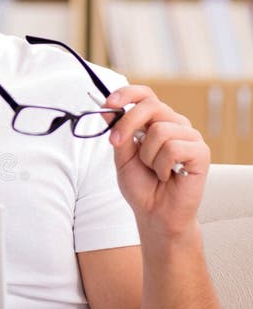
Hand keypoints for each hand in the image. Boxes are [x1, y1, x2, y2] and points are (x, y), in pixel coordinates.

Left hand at [104, 85, 209, 233]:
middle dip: (128, 124)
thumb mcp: (122, 156)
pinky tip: (167, 176)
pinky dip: (162, 166)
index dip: (127, 94)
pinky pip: (173, 148)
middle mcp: (175, 125)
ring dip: (147, 156)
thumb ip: (118, 132)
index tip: (108, 104)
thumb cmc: (142, 185)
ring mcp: (190, 137)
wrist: (155, 213)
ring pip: (160, 130)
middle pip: (151, 106)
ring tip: (154, 170)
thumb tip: (108, 110)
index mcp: (157, 122)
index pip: (146, 95)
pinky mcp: (201, 152)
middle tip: (116, 144)